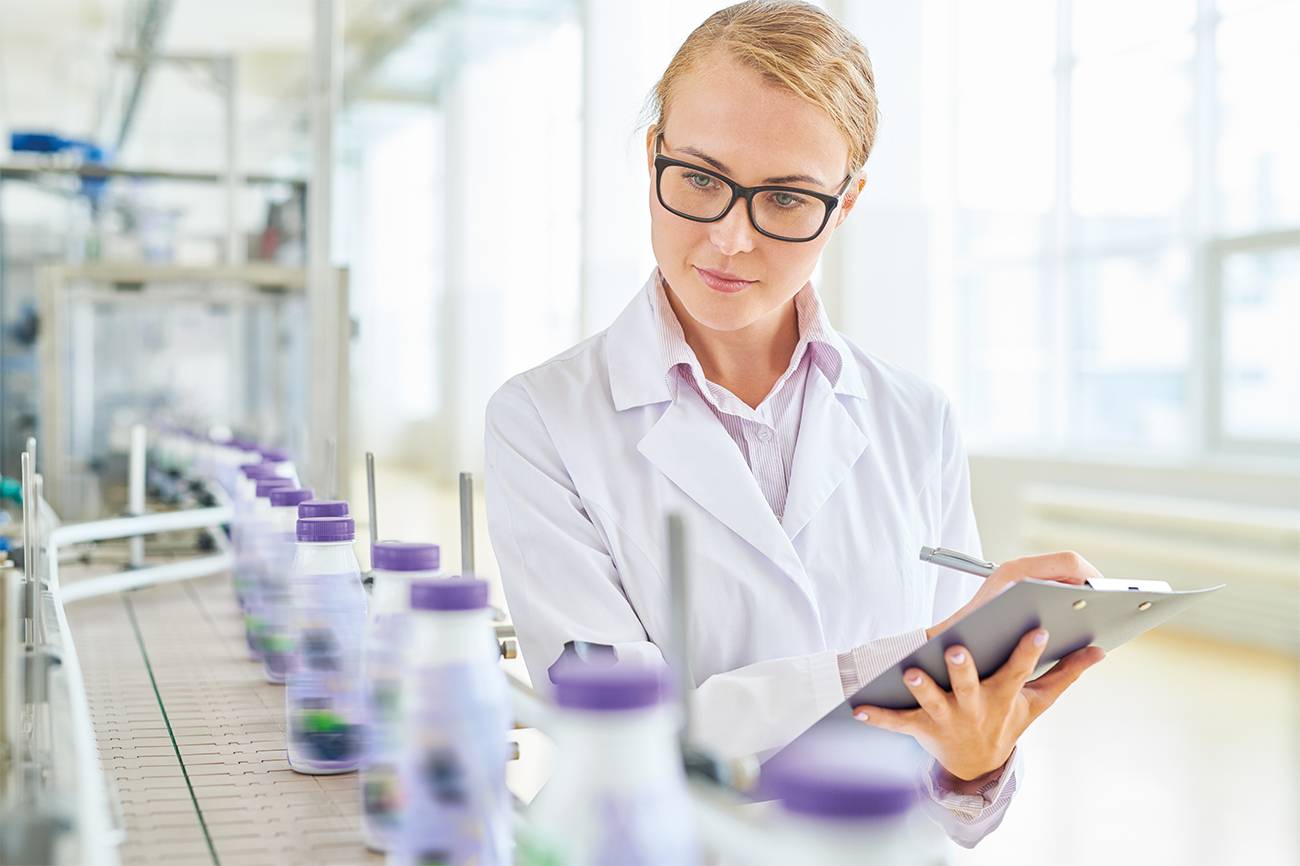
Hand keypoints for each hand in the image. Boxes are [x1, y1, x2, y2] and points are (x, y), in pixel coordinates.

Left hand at [852, 628, 1105, 779]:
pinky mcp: (922, 728)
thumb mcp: (1038, 702)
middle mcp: (976, 706)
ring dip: (921, 688)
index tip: (1038, 629)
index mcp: (1005, 695)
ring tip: (908, 672)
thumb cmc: (1008, 721)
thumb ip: (1066, 674)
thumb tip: (1099, 650)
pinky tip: (858, 708)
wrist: (978, 765)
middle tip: (956, 649)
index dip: (1028, 652)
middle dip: (963, 669)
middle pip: (970, 686)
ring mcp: (948, 717)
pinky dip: (878, 717)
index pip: (1020, 670)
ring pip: (933, 701)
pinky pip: (897, 723)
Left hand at [925, 551, 1101, 639]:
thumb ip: (1048, 639)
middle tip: (1110, 609)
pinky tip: (1076, 625)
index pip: (1069, 561)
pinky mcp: (1016, 587)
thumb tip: (1094, 643)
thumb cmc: (972, 644)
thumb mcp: (1015, 644)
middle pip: (1068, 568)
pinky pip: (1050, 587)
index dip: (1095, 577)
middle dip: (1092, 587)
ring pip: (1060, 577)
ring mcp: (1017, 577)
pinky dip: (1067, 601)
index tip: (1111, 598)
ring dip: (1080, 595)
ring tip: (1097, 619)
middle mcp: (1017, 570)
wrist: (941, 651)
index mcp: (1018, 573)